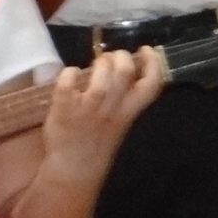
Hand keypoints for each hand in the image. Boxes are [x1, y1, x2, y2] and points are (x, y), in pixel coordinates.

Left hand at [40, 47, 162, 183]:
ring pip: (101, 82)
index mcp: (128, 113)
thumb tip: (121, 70)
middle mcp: (111, 110)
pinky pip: (67, 86)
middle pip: (125, 76)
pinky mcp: (64, 109)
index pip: (150, 87)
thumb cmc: (96, 140)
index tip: (147, 49)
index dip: (153, 64)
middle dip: (122, 57)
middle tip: (111, 57)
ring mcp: (88, 109)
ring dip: (99, 66)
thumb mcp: (119, 121)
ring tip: (94, 64)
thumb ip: (124, 99)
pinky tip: (70, 74)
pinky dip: (69, 74)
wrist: (74, 168)